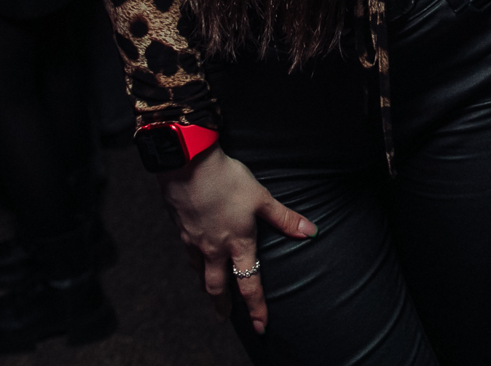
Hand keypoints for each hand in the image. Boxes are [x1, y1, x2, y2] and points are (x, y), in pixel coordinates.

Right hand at [161, 147, 315, 334]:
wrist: (188, 164)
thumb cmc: (227, 180)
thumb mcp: (261, 198)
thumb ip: (284, 218)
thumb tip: (310, 231)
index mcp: (237, 243)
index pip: (249, 284)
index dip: (256, 307)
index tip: (260, 326)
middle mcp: (214, 248)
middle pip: (216, 287)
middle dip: (222, 305)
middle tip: (224, 317)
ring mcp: (194, 240)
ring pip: (199, 271)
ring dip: (206, 284)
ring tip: (211, 288)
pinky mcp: (180, 228)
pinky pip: (189, 252)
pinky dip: (195, 260)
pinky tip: (196, 253)